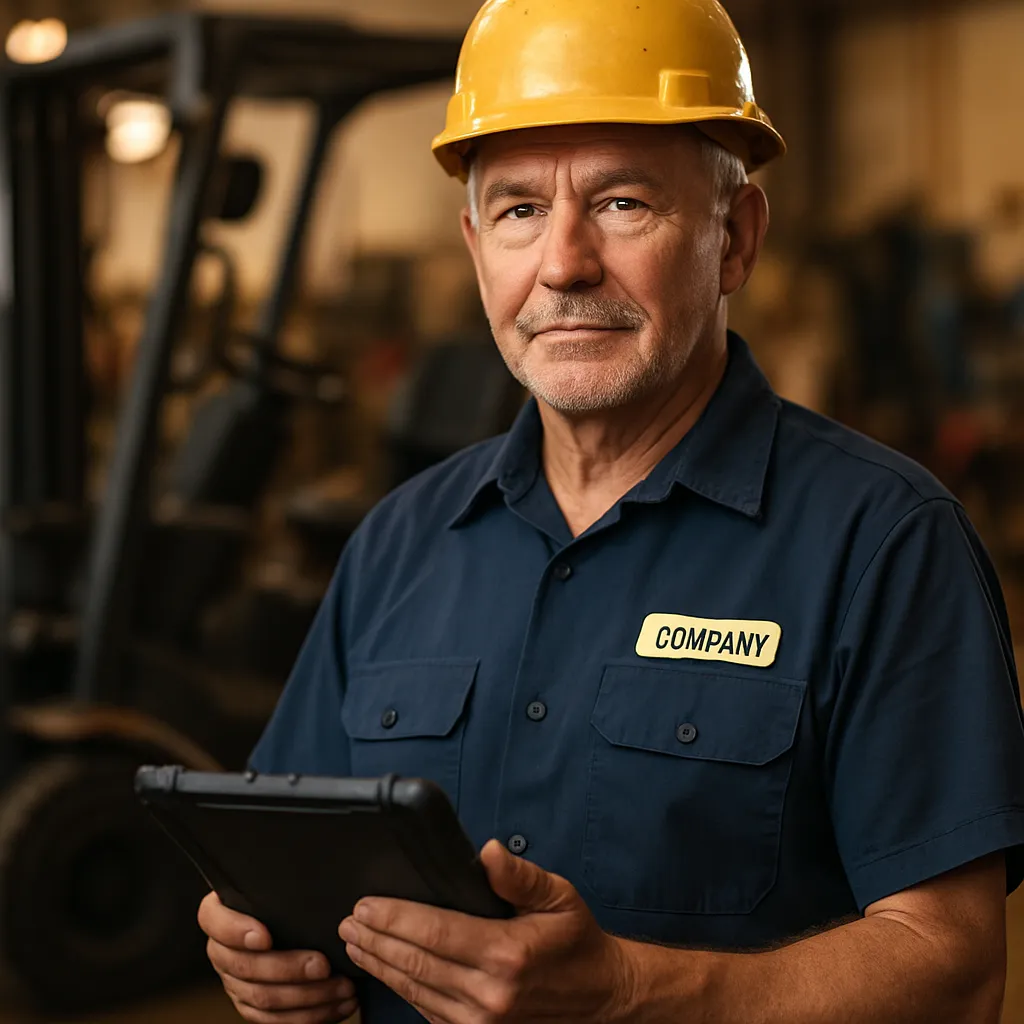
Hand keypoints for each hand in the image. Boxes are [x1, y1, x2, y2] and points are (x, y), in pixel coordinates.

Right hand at [198, 891, 358, 1022]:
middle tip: (322, 964)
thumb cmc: (282, 896)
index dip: (237, 931)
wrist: (282, 920)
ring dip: (306, 997)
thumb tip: (316, 862)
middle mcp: (222, 951)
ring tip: (340, 986)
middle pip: (244, 967)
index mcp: (219, 915)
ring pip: (263, 998)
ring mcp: (235, 981)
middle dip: (287, 968)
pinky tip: (336, 1005)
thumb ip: (282, 878)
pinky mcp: (252, 1005)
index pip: (215, 922)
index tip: (265, 935)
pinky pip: (275, 1020)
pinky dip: (309, 1016)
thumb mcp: (277, 882)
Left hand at [337, 840, 636, 1022]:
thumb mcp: (559, 896)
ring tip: (355, 944)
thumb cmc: (577, 942)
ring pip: (415, 991)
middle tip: (348, 922)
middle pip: (415, 963)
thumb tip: (486, 852)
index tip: (365, 904)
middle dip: (376, 941)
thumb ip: (519, 876)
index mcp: (506, 954)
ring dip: (381, 966)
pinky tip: (387, 971)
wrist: (602, 999)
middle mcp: (489, 995)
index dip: (394, 918)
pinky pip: (429, 1012)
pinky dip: (403, 990)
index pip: (434, 932)